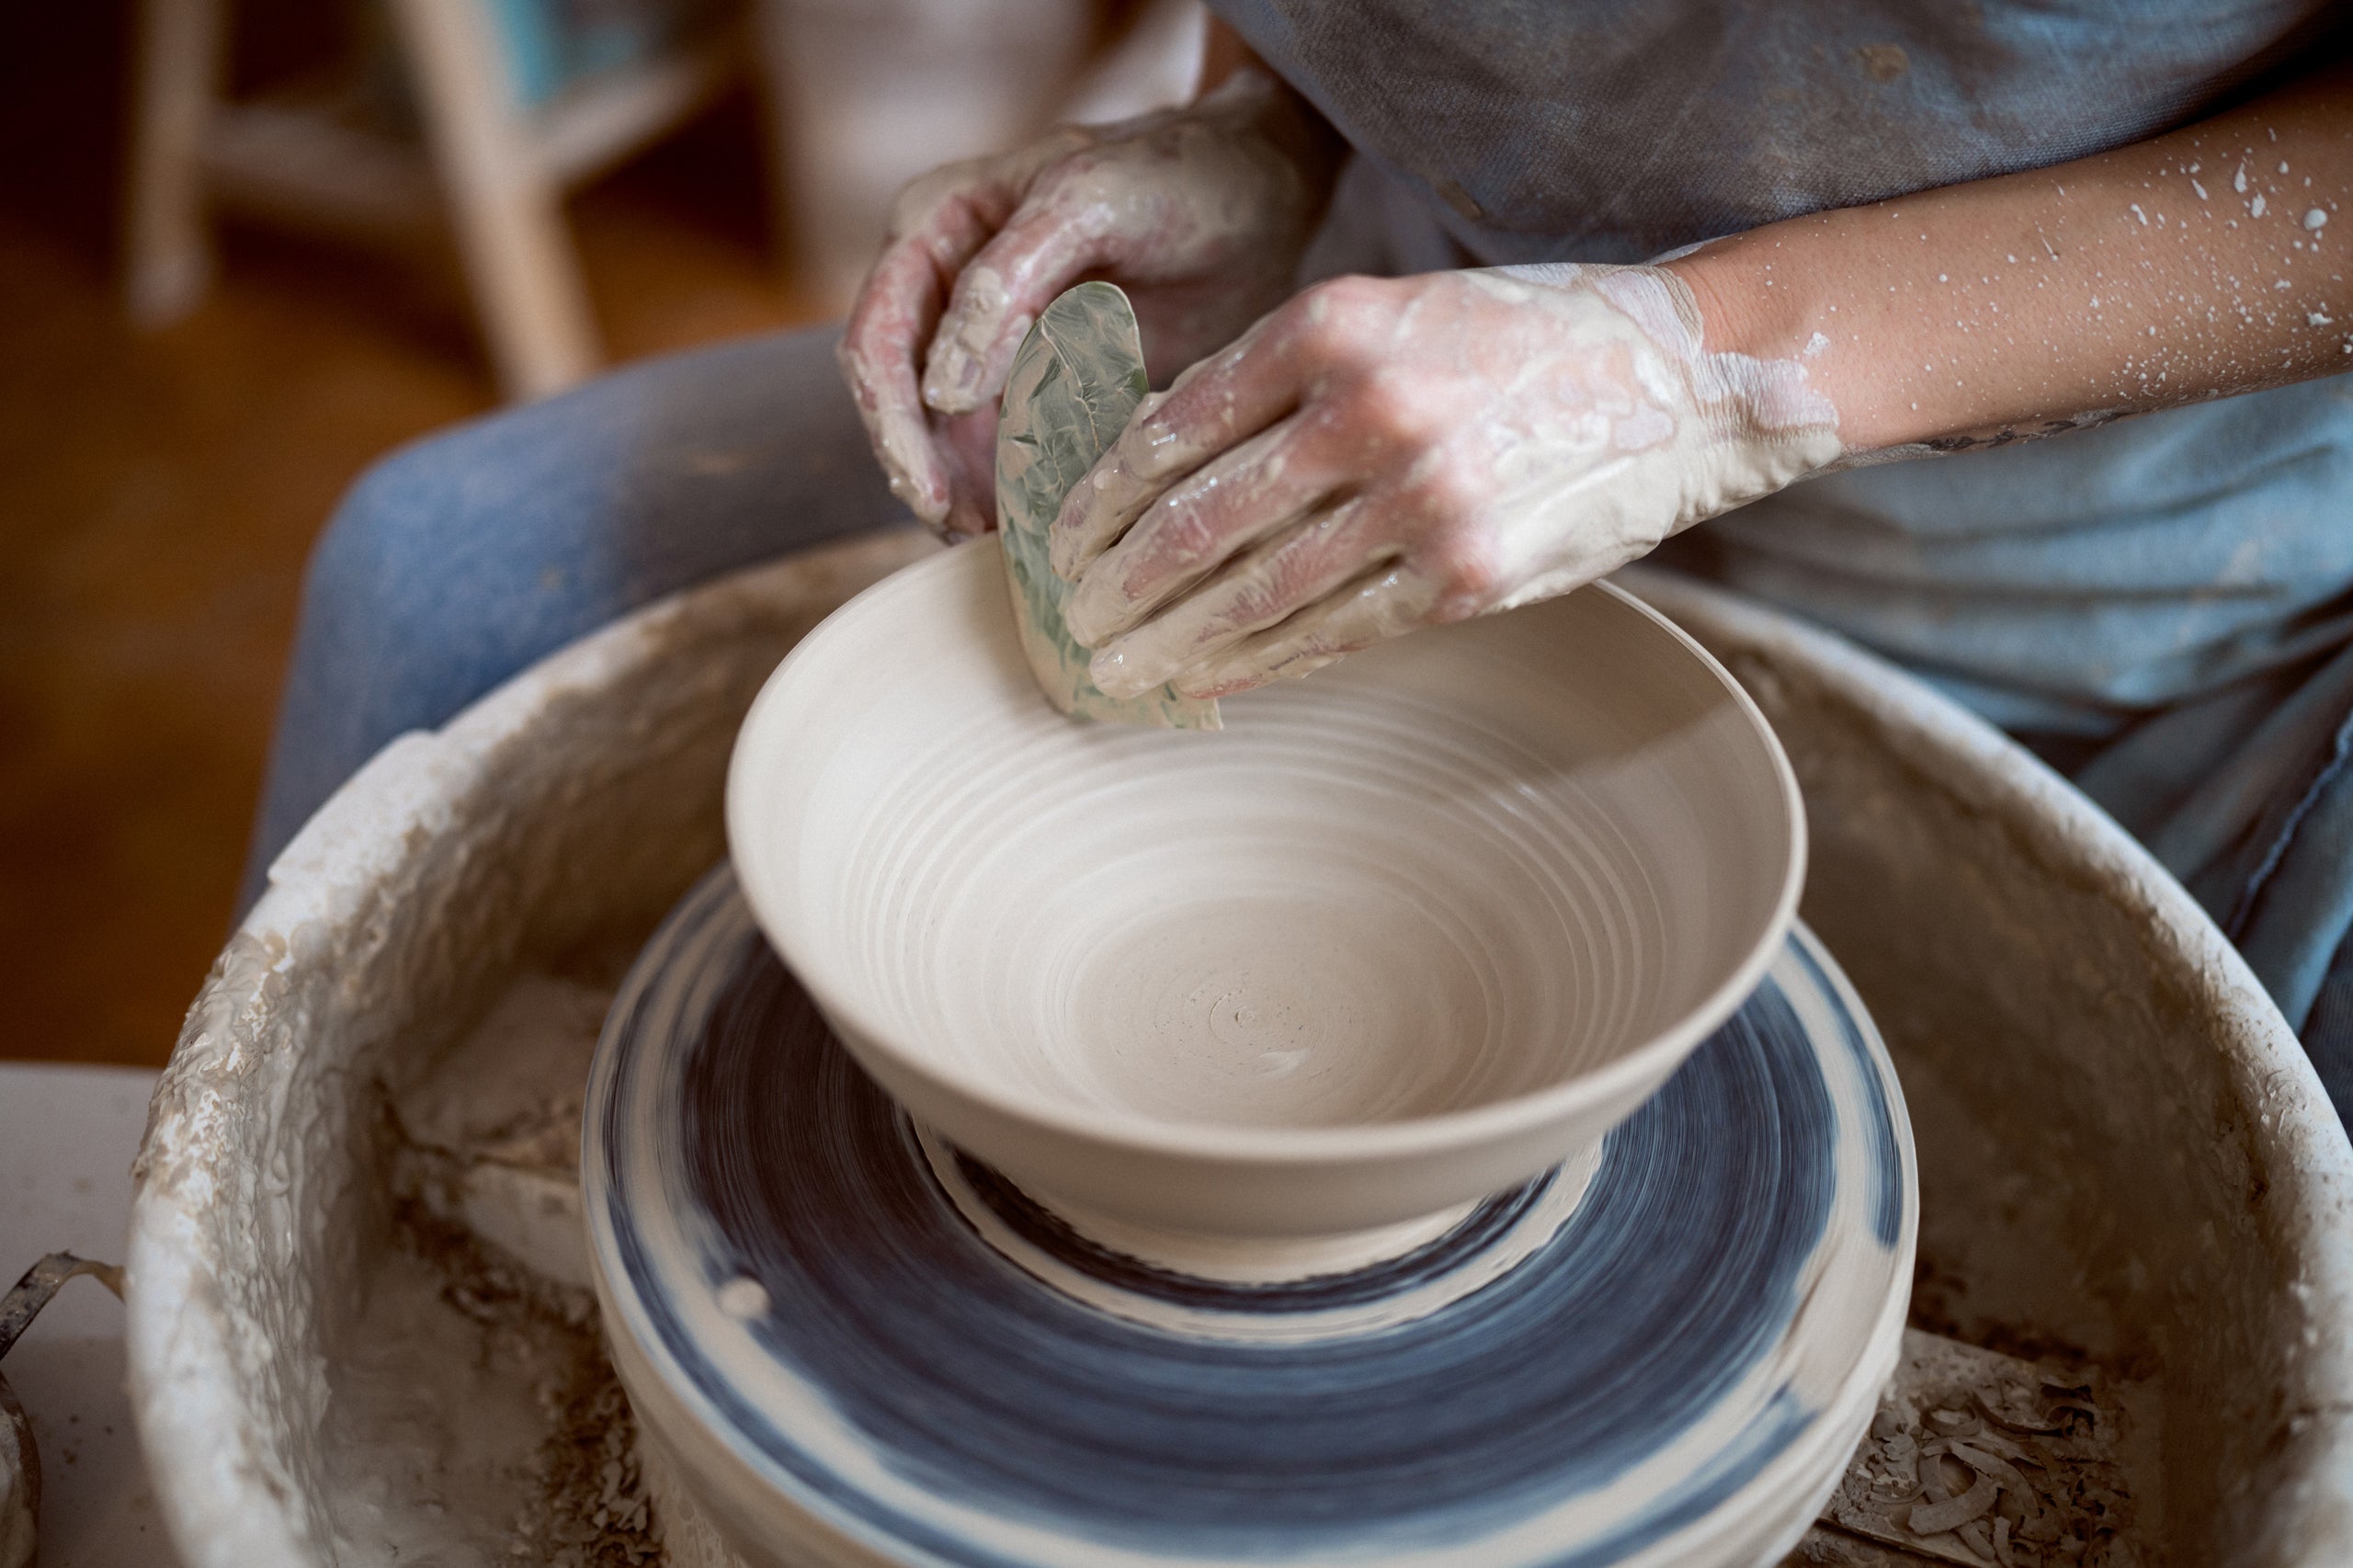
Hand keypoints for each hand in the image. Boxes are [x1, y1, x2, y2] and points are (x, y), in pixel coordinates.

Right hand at [836, 68, 1337, 538]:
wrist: (1259, 192)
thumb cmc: (1175, 176)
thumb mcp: (1087, 204)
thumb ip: (1004, 282)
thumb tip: (940, 390)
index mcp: (933, 226)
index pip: (878, 340)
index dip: (894, 425)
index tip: (931, 494)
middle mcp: (945, 285)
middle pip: (900, 399)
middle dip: (925, 471)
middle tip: (963, 531)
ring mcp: (990, 340)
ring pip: (947, 436)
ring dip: (965, 492)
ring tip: (1002, 542)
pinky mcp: (1040, 381)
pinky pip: (1006, 448)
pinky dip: (1015, 490)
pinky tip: (1038, 529)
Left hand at [1048, 265, 1846, 697]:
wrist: (1683, 375)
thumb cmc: (1519, 342)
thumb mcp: (1393, 318)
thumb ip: (1286, 381)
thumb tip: (1159, 462)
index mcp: (1330, 326)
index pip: (1172, 428)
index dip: (1098, 500)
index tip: (1059, 545)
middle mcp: (1366, 408)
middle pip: (1194, 521)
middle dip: (1113, 588)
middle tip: (1066, 627)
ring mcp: (1420, 498)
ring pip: (1254, 592)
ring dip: (1170, 644)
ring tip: (1117, 675)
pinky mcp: (1468, 574)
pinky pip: (1333, 631)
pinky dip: (1260, 664)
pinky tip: (1212, 682)